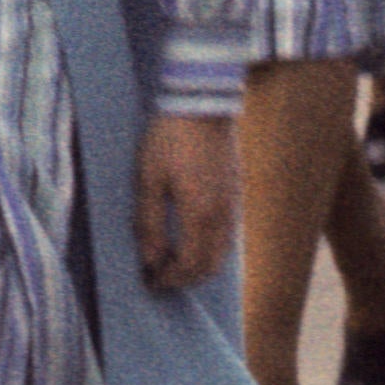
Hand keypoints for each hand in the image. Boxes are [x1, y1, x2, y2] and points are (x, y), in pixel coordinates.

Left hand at [135, 110, 238, 291]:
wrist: (202, 103)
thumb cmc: (169, 138)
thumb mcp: (148, 180)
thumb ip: (149, 224)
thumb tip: (150, 260)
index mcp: (201, 215)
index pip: (191, 266)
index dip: (171, 280)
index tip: (150, 281)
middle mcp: (224, 215)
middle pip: (211, 265)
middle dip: (186, 278)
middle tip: (160, 276)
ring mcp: (234, 203)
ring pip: (223, 251)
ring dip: (200, 264)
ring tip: (173, 260)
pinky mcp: (237, 191)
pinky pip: (228, 234)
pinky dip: (211, 247)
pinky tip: (191, 238)